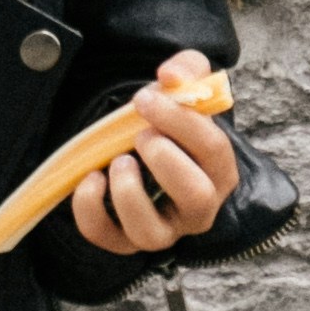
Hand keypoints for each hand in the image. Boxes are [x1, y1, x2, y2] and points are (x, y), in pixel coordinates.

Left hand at [68, 52, 238, 253]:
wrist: (143, 148)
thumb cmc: (170, 122)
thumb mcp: (184, 88)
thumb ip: (186, 71)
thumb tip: (170, 75)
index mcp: (218, 170)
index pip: (213, 150)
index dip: (180, 121)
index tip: (145, 98)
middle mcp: (197, 208)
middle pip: (197, 198)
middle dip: (165, 161)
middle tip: (141, 135)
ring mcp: (162, 229)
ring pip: (152, 234)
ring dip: (129, 192)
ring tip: (118, 161)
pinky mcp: (124, 240)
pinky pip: (106, 238)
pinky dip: (91, 209)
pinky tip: (90, 178)